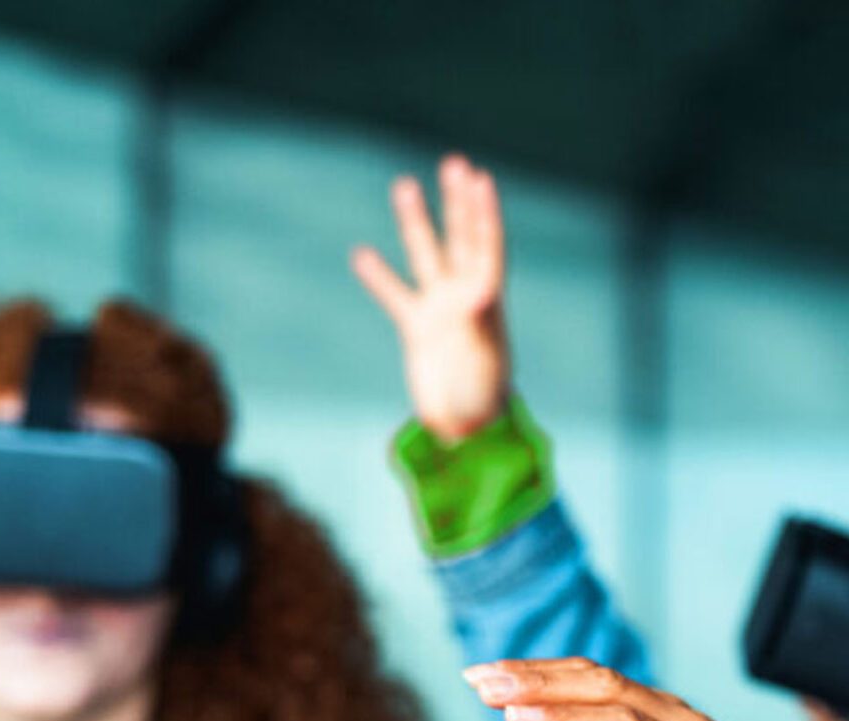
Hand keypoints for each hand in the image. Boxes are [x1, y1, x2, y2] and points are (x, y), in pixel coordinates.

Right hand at [352, 152, 511, 441]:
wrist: (467, 429)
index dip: (484, 213)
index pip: (486, 245)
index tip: (482, 179)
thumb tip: (479, 293)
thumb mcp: (485, 358)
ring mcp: (440, 309)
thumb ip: (482, 324)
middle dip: (458, 203)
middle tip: (455, 163)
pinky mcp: (418, 328)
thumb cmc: (483, 398)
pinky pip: (395, 294)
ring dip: (416, 222)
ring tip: (405, 184)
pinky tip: (361, 252)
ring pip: (425, 255)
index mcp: (487, 300)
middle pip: (461, 238)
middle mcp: (465, 297)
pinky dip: (379, 275)